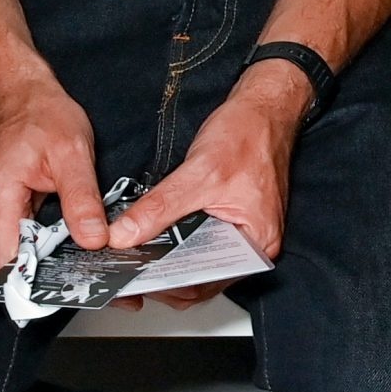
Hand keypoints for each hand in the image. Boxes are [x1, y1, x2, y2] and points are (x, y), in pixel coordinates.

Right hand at [0, 72, 107, 272]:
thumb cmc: (41, 114)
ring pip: (13, 248)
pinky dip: (37, 237)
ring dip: (43, 253)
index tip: (59, 299)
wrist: (17, 91)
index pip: (4, 261)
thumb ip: (82, 200)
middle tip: (89, 276)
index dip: (30, 285)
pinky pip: (13, 234)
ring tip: (80, 249)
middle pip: (11, 259)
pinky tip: (60, 230)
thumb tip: (94, 240)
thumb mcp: (73, 152)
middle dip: (47, 271)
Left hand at [104, 68, 308, 306]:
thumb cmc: (250, 135)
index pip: (206, 280)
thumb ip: (159, 208)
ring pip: (197, 261)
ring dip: (168, 261)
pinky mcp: (230, 219)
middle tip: (128, 269)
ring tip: (135, 255)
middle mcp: (253, 244)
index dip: (167, 283)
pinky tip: (153, 236)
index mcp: (256, 242)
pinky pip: (199, 242)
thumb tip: (126, 234)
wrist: (264, 109)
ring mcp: (242, 233)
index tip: (135, 278)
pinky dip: (176, 243)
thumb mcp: (200, 172)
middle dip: (164, 277)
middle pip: (201, 277)